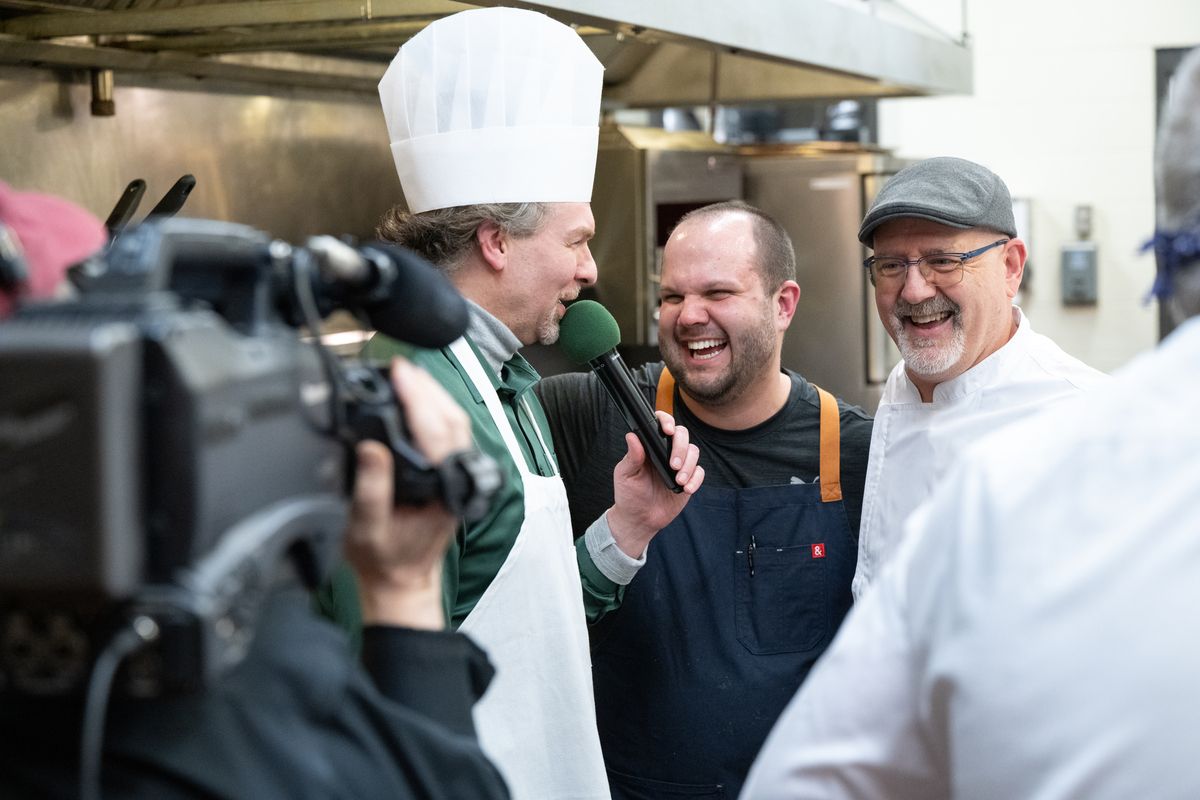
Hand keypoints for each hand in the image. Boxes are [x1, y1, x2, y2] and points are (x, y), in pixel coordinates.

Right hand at [343, 357, 471, 628]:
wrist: (402, 582)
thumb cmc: (384, 559)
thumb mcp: (366, 528)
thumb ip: (370, 489)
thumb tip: (371, 447)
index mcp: (442, 489)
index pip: (435, 431)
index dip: (417, 397)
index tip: (400, 372)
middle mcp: (456, 477)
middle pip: (452, 419)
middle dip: (426, 387)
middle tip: (399, 365)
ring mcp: (458, 473)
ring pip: (456, 422)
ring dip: (433, 394)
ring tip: (407, 374)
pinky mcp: (452, 471)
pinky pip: (450, 431)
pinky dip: (435, 409)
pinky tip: (418, 397)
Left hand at [605, 410, 703, 557]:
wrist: (639, 519)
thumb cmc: (629, 494)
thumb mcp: (626, 475)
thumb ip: (632, 456)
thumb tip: (632, 436)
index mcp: (649, 446)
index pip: (660, 425)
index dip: (667, 422)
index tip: (667, 431)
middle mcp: (666, 451)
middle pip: (682, 435)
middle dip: (680, 448)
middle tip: (672, 465)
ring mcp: (679, 465)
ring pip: (693, 452)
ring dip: (688, 465)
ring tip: (678, 481)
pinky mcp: (688, 479)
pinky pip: (699, 472)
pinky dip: (696, 479)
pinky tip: (686, 488)